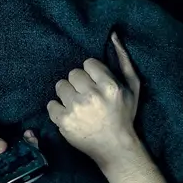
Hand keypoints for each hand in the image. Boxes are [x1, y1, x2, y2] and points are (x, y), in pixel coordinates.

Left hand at [47, 32, 140, 168]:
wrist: (115, 147)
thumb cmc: (124, 114)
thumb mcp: (132, 86)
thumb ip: (123, 60)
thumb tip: (113, 35)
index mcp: (109, 86)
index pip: (87, 64)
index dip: (91, 74)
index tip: (96, 85)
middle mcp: (92, 96)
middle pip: (72, 74)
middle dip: (78, 83)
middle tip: (86, 95)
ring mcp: (76, 109)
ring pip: (60, 86)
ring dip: (67, 94)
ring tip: (78, 105)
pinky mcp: (64, 122)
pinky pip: (51, 105)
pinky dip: (58, 109)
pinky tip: (70, 115)